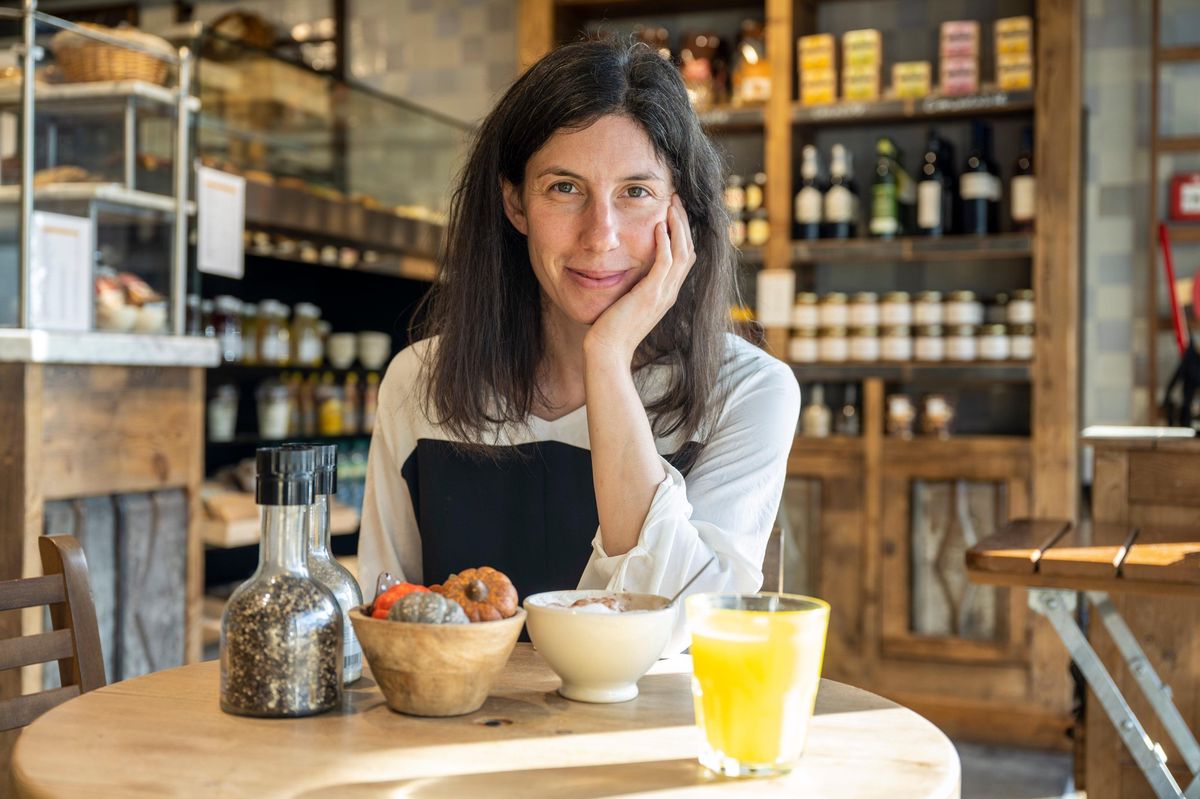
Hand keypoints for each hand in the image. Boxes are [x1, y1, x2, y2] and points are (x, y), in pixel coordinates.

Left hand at [583, 194, 695, 364]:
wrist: (607, 352)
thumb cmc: (610, 330)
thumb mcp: (626, 302)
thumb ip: (632, 285)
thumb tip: (624, 269)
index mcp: (666, 294)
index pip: (685, 258)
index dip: (683, 233)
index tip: (673, 211)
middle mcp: (669, 293)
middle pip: (690, 250)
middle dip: (684, 222)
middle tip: (676, 199)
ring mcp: (663, 295)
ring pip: (683, 253)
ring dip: (678, 226)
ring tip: (671, 204)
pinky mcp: (651, 295)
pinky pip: (666, 263)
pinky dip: (666, 242)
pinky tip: (659, 225)